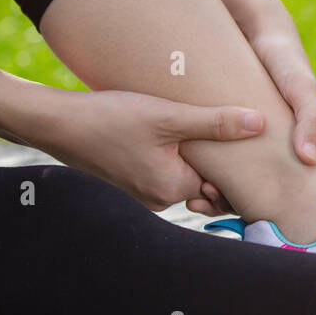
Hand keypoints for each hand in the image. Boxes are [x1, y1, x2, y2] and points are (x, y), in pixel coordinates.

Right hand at [34, 89, 263, 210]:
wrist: (55, 122)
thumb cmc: (109, 118)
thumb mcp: (169, 116)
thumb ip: (216, 122)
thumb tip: (260, 124)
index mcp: (172, 188)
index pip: (225, 188)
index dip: (242, 168)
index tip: (256, 146)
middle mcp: (159, 198)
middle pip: (207, 185)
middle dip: (223, 164)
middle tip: (239, 135)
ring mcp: (143, 192)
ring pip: (186, 176)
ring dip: (199, 158)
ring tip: (213, 128)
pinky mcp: (131, 179)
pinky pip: (166, 171)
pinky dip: (178, 156)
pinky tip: (182, 132)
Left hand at [185, 0, 315, 218]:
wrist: (253, 27)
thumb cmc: (285, 62)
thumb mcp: (302, 89)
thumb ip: (313, 121)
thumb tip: (310, 159)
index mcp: (287, 147)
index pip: (275, 187)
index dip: (257, 202)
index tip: (235, 207)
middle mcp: (261, 145)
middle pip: (243, 184)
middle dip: (223, 198)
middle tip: (203, 201)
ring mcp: (236, 135)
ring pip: (221, 172)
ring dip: (206, 184)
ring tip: (192, 192)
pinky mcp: (215, 123)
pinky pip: (203, 150)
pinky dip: (194, 160)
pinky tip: (182, 164)